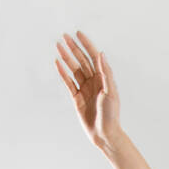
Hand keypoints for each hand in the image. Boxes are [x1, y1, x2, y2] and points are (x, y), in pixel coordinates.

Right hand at [55, 30, 121, 150]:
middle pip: (82, 60)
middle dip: (73, 48)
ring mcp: (85, 89)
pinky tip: (57, 63)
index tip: (78, 33)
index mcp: (103, 78)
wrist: (104, 134)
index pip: (93, 57)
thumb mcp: (110, 92)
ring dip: (66, 57)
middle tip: (64, 36)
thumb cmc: (111, 114)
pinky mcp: (77, 98)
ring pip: (74, 69)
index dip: (86, 44)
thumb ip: (105, 72)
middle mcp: (94, 81)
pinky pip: (68, 82)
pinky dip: (63, 73)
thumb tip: (100, 54)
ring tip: (58, 46)